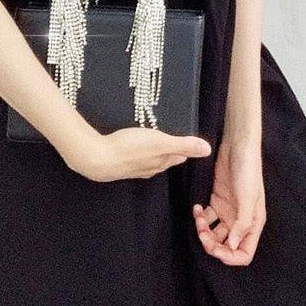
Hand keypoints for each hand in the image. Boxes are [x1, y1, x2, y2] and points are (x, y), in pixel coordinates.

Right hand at [62, 125, 211, 182]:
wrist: (97, 159)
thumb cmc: (131, 149)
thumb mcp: (161, 143)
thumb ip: (183, 145)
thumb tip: (208, 150)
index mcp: (162, 161)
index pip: (179, 156)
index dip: (185, 148)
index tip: (190, 141)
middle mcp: (150, 167)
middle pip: (166, 158)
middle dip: (172, 150)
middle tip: (176, 138)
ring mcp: (134, 167)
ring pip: (150, 159)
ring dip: (155, 150)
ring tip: (157, 140)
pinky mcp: (121, 163)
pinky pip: (135, 157)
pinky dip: (139, 150)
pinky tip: (135, 144)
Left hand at [193, 137, 265, 265]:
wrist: (238, 146)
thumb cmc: (248, 170)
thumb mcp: (248, 197)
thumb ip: (242, 223)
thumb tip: (232, 246)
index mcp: (253, 223)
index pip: (244, 252)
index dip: (230, 256)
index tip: (215, 249)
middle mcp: (241, 220)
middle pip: (227, 245)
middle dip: (213, 244)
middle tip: (202, 233)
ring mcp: (228, 210)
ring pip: (215, 233)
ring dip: (204, 231)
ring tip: (199, 217)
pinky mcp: (218, 200)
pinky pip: (208, 217)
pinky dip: (200, 217)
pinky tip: (197, 207)